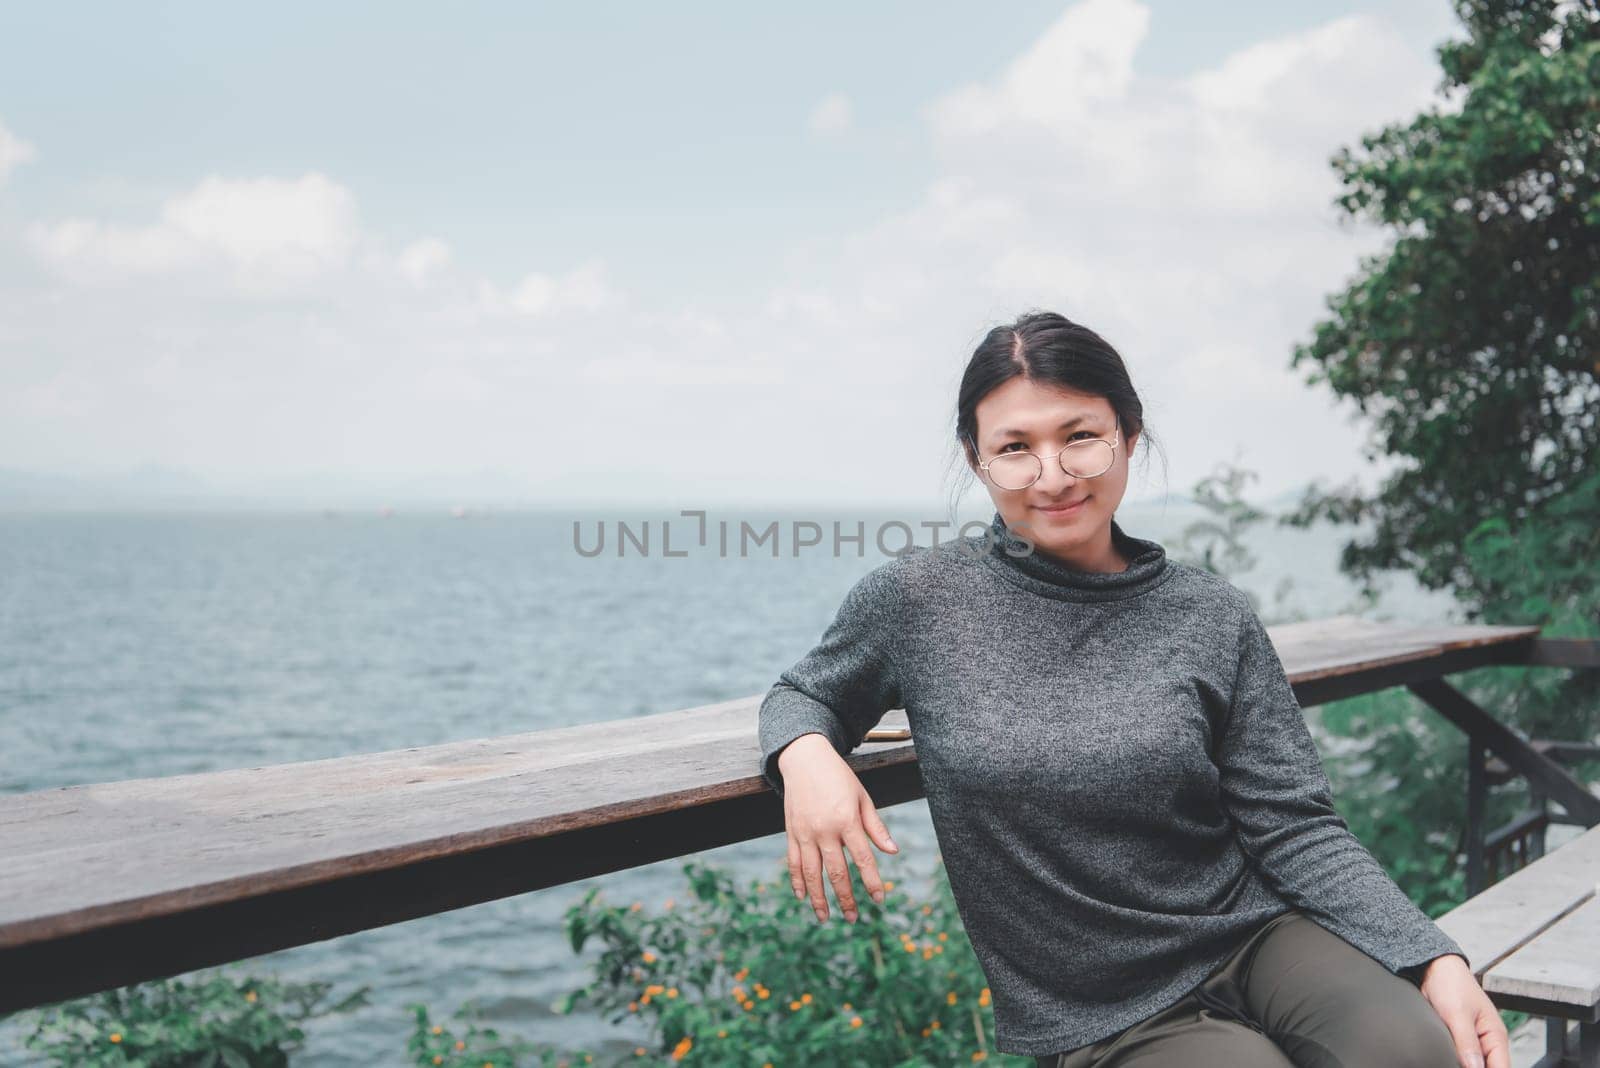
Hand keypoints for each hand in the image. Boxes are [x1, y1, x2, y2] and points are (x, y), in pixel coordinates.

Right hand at [776, 733, 898, 923]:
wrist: (804, 759)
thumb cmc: (838, 777)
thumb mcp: (862, 797)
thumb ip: (876, 827)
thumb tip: (892, 852)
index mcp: (846, 820)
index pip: (863, 859)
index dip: (872, 882)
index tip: (879, 899)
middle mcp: (824, 830)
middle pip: (836, 872)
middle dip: (845, 898)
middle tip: (853, 919)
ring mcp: (805, 832)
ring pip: (811, 873)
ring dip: (819, 898)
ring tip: (825, 917)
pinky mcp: (791, 832)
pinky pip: (793, 862)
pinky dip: (797, 881)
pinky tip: (803, 896)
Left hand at [1416, 954, 1508, 1067]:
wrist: (1433, 969)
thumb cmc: (1451, 983)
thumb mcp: (1458, 1014)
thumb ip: (1467, 1042)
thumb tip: (1474, 1067)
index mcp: (1495, 1035)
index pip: (1501, 1067)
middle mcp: (1486, 1041)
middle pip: (1487, 1067)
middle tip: (1455, 1063)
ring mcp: (1472, 1041)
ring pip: (1473, 1063)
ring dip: (1463, 1064)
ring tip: (1452, 1060)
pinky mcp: (1458, 1039)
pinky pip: (1460, 1056)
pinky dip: (1455, 1059)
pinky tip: (1449, 1058)